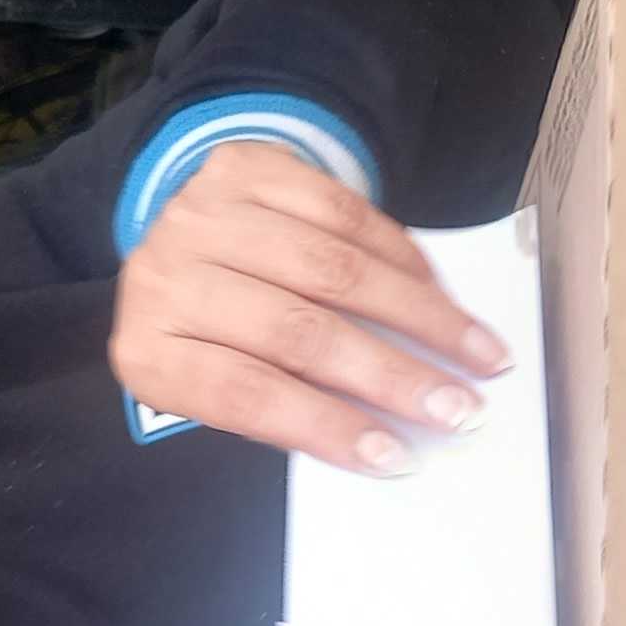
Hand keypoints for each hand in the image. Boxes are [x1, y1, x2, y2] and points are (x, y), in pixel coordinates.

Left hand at [109, 138, 510, 473]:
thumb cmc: (214, 331)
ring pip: (331, 268)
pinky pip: (342, 211)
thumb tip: (388, 430)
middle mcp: (164, 278)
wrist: (183, 237)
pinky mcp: (242, 168)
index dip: (326, 427)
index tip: (396, 456)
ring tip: (475, 351)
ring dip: (419, 315)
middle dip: (391, 376)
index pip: (244, 395)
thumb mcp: (222, 380)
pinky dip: (401, 256)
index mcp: (149, 353)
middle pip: (294, 332)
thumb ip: (285, 403)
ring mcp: (200, 215)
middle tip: (458, 408)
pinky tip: (439, 292)